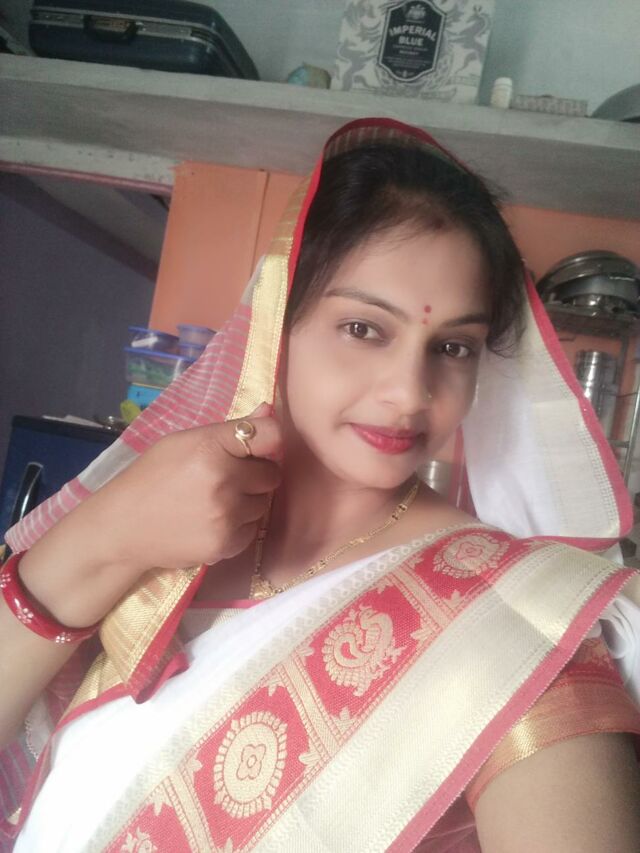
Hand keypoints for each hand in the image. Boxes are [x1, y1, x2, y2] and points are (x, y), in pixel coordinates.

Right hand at [82, 403, 282, 574]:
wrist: (122, 527)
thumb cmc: (152, 476)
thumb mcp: (184, 441)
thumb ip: (231, 428)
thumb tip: (269, 411)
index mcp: (210, 446)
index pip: (271, 434)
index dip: (266, 441)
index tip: (255, 449)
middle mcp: (223, 480)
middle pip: (272, 474)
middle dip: (255, 475)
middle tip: (227, 478)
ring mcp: (226, 516)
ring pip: (263, 504)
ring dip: (247, 502)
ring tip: (214, 501)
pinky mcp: (225, 545)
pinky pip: (252, 530)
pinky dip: (237, 527)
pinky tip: (210, 521)